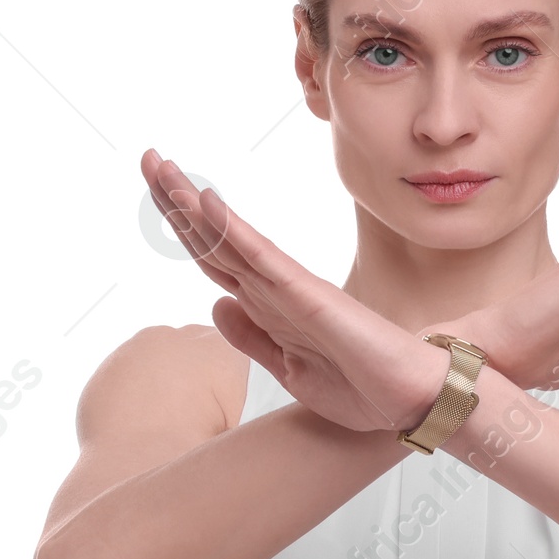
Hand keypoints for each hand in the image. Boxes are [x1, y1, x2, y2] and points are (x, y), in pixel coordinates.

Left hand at [139, 151, 448, 434]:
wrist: (411, 401)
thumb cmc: (362, 387)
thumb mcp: (289, 370)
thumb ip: (252, 339)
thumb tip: (215, 305)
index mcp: (269, 306)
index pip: (214, 257)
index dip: (183, 225)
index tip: (158, 190)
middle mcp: (275, 289)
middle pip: (213, 238)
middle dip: (175, 199)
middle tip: (147, 157)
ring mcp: (291, 289)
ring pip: (229, 239)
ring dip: (191, 203)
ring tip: (159, 165)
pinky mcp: (310, 296)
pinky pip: (263, 258)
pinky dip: (232, 230)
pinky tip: (206, 202)